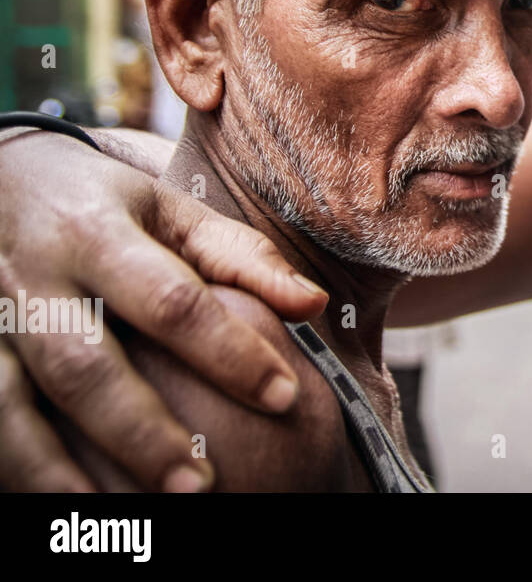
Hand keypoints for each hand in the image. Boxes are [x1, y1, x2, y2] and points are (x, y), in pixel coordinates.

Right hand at [0, 130, 326, 490]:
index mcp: (98, 234)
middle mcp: (35, 282)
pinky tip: (72, 505)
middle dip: (144, 431)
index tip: (285, 396)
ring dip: (71, 467)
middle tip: (203, 485)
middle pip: (86, 367)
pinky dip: (26, 470)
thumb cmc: (107, 205)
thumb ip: (243, 259)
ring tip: (137, 514)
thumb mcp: (173, 212)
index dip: (228, 351)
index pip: (172, 300)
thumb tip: (313, 305)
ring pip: (18, 405)